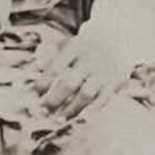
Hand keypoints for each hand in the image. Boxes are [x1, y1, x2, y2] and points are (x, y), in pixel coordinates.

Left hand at [34, 0, 154, 122]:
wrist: (121, 36)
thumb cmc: (86, 44)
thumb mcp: (68, 42)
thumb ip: (51, 53)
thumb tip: (36, 65)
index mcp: (76, 47)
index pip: (56, 68)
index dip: (43, 83)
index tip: (33, 94)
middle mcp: (91, 59)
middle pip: (70, 83)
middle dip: (54, 99)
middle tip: (42, 110)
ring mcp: (105, 71)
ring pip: (86, 94)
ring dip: (71, 109)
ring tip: (58, 119)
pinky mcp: (117, 80)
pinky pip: (104, 99)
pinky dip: (92, 110)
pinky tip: (81, 118)